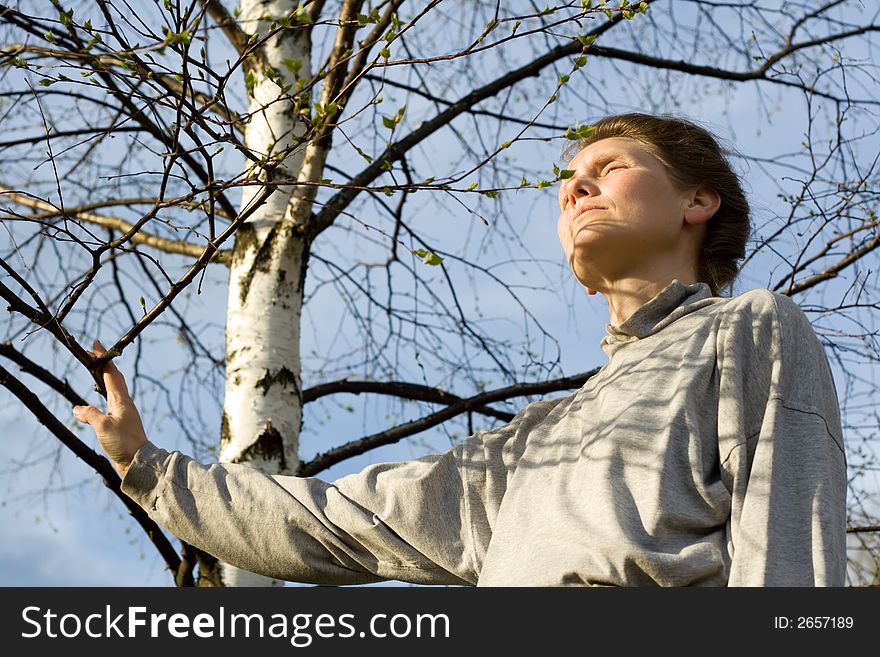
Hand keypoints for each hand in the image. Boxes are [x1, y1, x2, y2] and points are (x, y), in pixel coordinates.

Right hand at [73, 340, 147, 476]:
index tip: (95, 345)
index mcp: (121, 400)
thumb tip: (77, 408)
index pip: (111, 373)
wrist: (138, 462)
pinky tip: (86, 409)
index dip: (103, 359)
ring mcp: (122, 414)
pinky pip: (106, 406)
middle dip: (102, 366)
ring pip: (110, 392)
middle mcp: (123, 404)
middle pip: (112, 379)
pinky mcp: (119, 425)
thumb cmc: (124, 443)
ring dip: (101, 380)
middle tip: (91, 355)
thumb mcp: (103, 426)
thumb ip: (89, 414)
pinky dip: (97, 401)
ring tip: (92, 373)